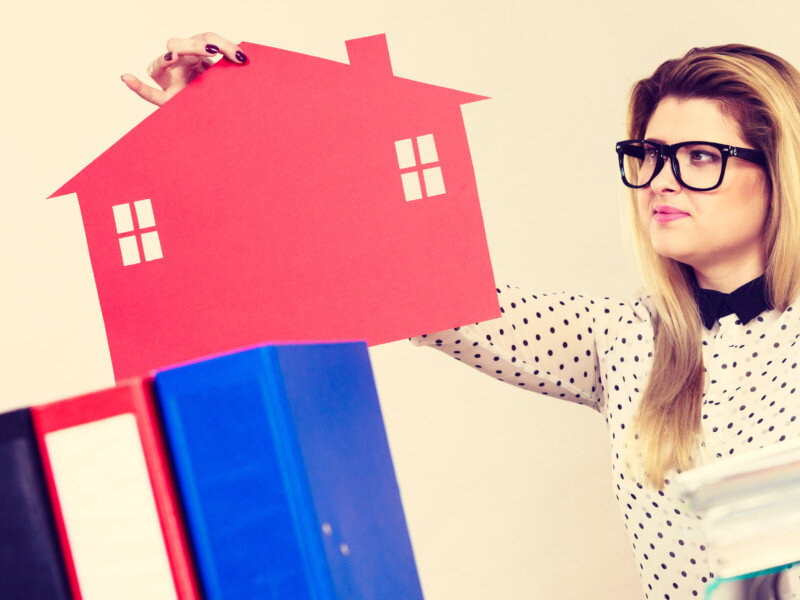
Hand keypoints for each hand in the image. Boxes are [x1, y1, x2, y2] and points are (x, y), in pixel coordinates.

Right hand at [121, 32, 247, 105]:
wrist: (209, 117)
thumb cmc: (216, 94)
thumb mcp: (225, 80)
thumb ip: (230, 69)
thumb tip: (244, 60)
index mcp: (197, 54)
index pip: (206, 38)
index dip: (223, 45)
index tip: (241, 57)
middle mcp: (180, 61)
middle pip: (183, 43)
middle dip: (199, 45)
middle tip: (215, 51)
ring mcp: (169, 77)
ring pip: (164, 60)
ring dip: (170, 57)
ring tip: (173, 58)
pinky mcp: (164, 97)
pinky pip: (148, 93)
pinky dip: (137, 86)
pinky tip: (126, 77)